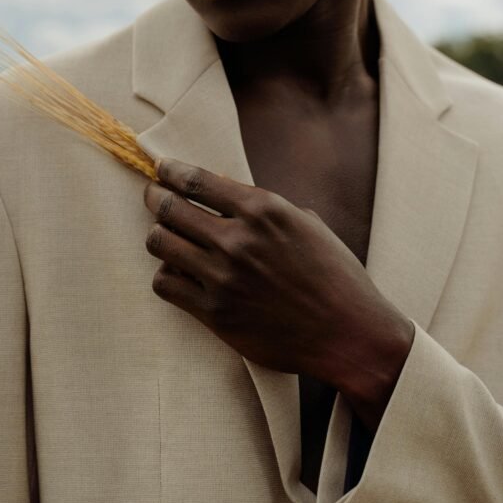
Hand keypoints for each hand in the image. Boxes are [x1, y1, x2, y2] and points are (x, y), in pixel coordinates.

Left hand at [144, 157, 413, 424]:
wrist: (349, 333)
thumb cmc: (334, 275)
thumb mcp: (306, 223)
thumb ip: (263, 208)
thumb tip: (224, 194)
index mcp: (263, 210)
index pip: (195, 179)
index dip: (170, 170)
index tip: (162, 168)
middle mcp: (238, 240)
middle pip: (168, 208)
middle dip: (155, 198)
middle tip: (153, 197)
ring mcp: (224, 278)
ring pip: (159, 243)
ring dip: (159, 236)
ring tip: (166, 236)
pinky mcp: (215, 313)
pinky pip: (165, 284)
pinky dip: (167, 275)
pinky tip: (179, 273)